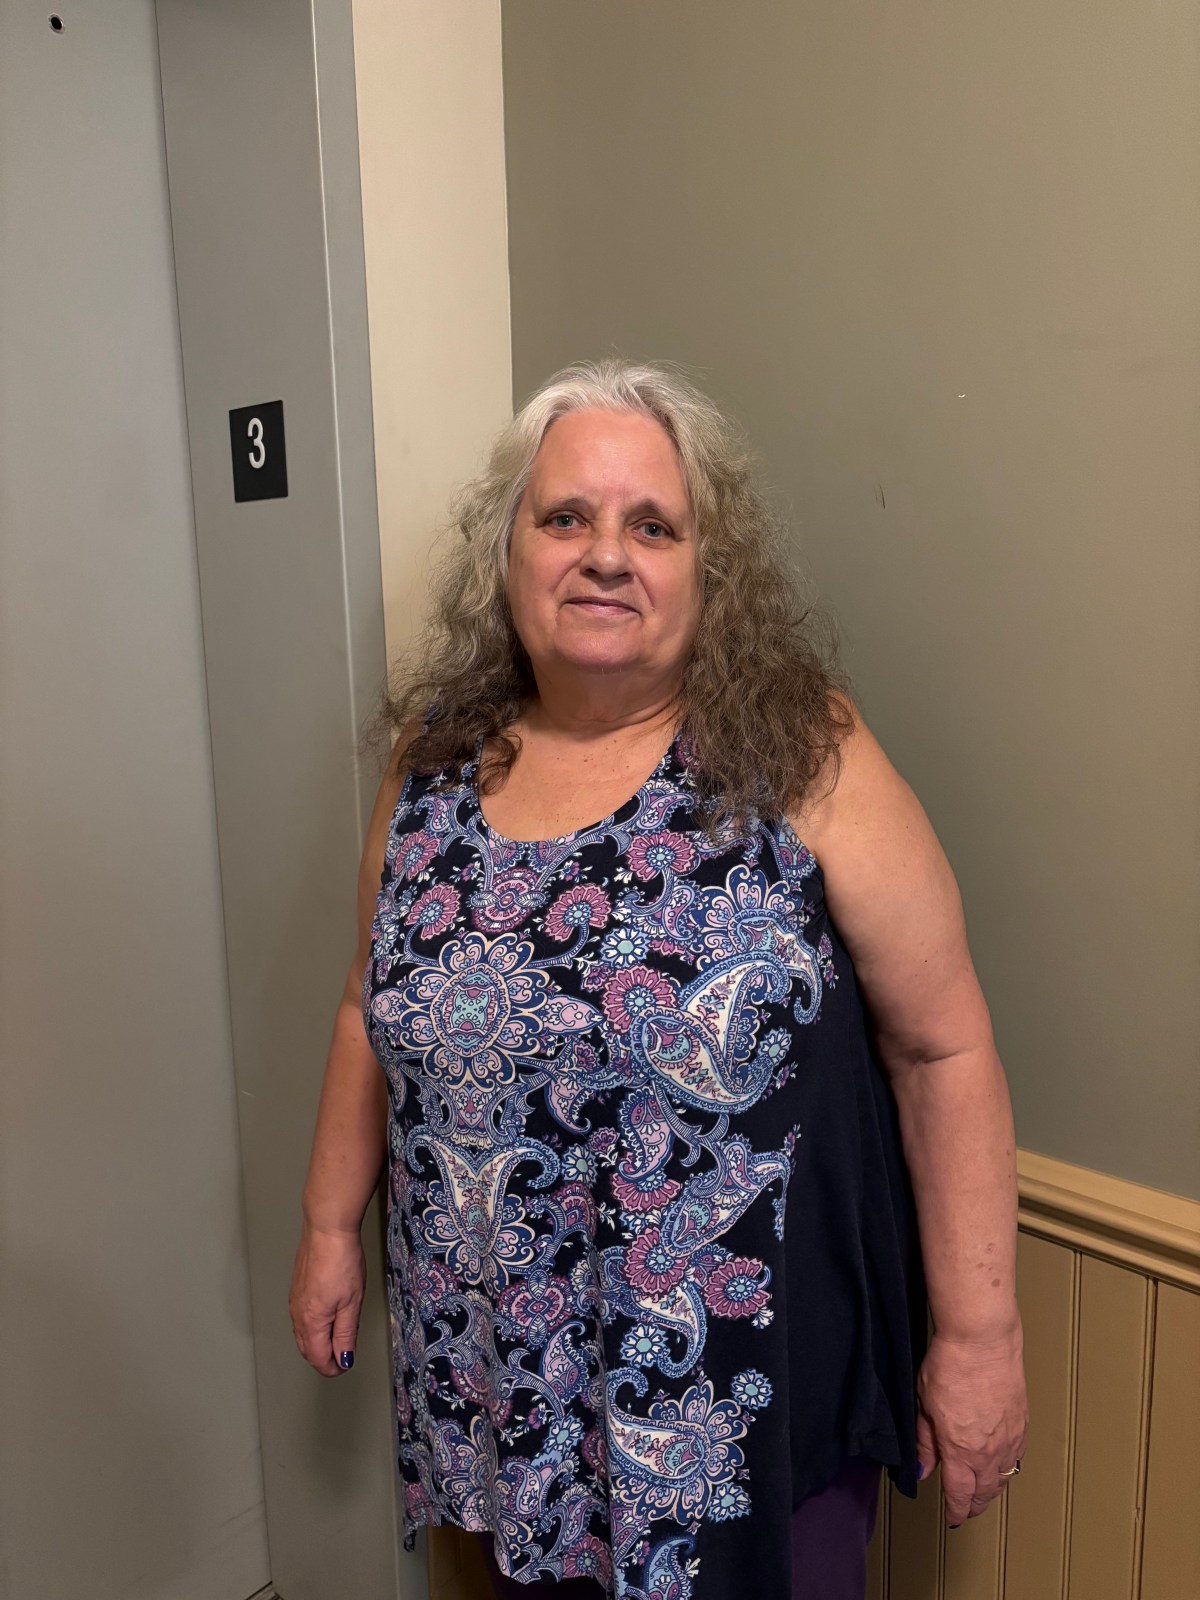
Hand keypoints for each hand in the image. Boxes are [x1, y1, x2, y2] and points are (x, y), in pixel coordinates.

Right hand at [289, 1224, 365, 1376]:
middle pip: (307, 1349)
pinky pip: (300, 1318)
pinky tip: (326, 1318)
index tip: (346, 1364)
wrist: (327, 1230)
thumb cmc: (341, 1262)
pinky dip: (312, 1327)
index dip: (333, 1367)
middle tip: (343, 1356)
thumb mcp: (352, 1303)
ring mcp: (294, 1301)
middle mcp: (297, 1315)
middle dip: (324, 1358)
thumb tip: (343, 1359)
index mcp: (311, 1322)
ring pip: (302, 1334)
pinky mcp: (296, 1289)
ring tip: (337, 1339)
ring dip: (317, 1342)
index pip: (317, 1358)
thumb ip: (346, 1334)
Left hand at [915, 1325, 1027, 1523]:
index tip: (953, 1516)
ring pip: (1004, 1477)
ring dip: (992, 1488)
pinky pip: (1017, 1456)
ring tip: (984, 1492)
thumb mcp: (924, 1404)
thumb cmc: (951, 1365)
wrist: (983, 1341)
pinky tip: (1003, 1464)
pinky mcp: (1022, 1423)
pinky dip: (1009, 1467)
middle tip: (967, 1508)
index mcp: (960, 1451)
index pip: (960, 1494)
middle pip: (985, 1491)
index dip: (956, 1509)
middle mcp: (989, 1452)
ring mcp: (1009, 1438)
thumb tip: (923, 1469)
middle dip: (975, 1503)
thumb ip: (925, 1442)